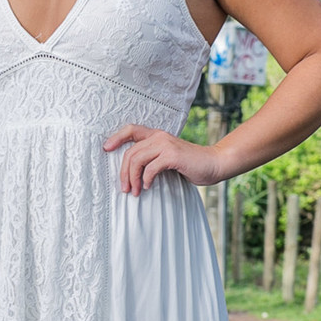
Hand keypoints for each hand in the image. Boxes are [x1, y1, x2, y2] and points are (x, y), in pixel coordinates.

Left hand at [103, 125, 224, 193]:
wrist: (214, 164)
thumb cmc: (189, 164)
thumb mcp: (167, 158)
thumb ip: (152, 159)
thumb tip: (131, 173)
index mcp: (156, 135)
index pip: (131, 129)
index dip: (116, 137)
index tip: (106, 149)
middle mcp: (159, 136)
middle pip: (130, 152)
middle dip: (123, 172)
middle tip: (125, 189)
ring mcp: (166, 144)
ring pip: (137, 160)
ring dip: (132, 178)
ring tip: (134, 191)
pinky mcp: (172, 155)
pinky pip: (150, 168)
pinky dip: (146, 179)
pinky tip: (147, 186)